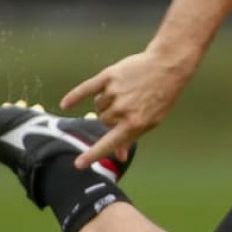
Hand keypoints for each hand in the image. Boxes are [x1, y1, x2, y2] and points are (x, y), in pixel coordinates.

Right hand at [62, 49, 190, 167]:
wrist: (166, 66)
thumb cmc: (160, 96)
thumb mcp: (151, 121)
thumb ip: (131, 137)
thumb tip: (119, 157)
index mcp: (134, 124)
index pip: (109, 144)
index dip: (93, 155)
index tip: (79, 164)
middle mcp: (122, 110)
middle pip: (103, 120)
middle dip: (111, 117)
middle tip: (127, 105)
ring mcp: (113, 92)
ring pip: (98, 106)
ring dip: (106, 103)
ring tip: (124, 93)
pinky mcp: (108, 76)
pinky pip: (86, 89)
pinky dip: (75, 96)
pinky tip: (65, 104)